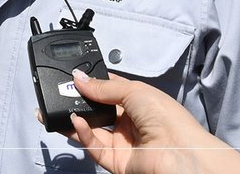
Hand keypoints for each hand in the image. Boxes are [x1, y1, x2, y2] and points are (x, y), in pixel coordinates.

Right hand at [59, 71, 239, 173]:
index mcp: (137, 102)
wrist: (181, 153)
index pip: (108, 90)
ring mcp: (121, 142)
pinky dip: (82, 134)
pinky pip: (94, 147)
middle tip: (59, 93)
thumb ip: (103, 87)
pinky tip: (77, 122)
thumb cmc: (166, 117)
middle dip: (78, 102)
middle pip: (96, 110)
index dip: (91, 83)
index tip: (72, 77)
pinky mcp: (115, 161)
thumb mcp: (134, 91)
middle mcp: (128, 121)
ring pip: (91, 130)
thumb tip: (78, 78)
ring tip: (58, 107)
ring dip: (75, 118)